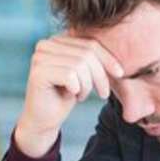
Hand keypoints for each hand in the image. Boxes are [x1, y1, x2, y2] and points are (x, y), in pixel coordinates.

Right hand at [13, 35, 124, 157]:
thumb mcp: (85, 74)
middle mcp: (45, 44)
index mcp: (57, 40)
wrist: (44, 120)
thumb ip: (94, 58)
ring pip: (80, 65)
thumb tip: (120, 49)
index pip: (90, 43)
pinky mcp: (38, 73)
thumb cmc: (65, 95)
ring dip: (87, 85)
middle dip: (100, 75)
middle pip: (87, 53)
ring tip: (82, 95)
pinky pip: (70, 76)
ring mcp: (39, 57)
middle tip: (103, 94)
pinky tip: (73, 96)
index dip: (108, 58)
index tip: (120, 74)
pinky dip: (77, 89)